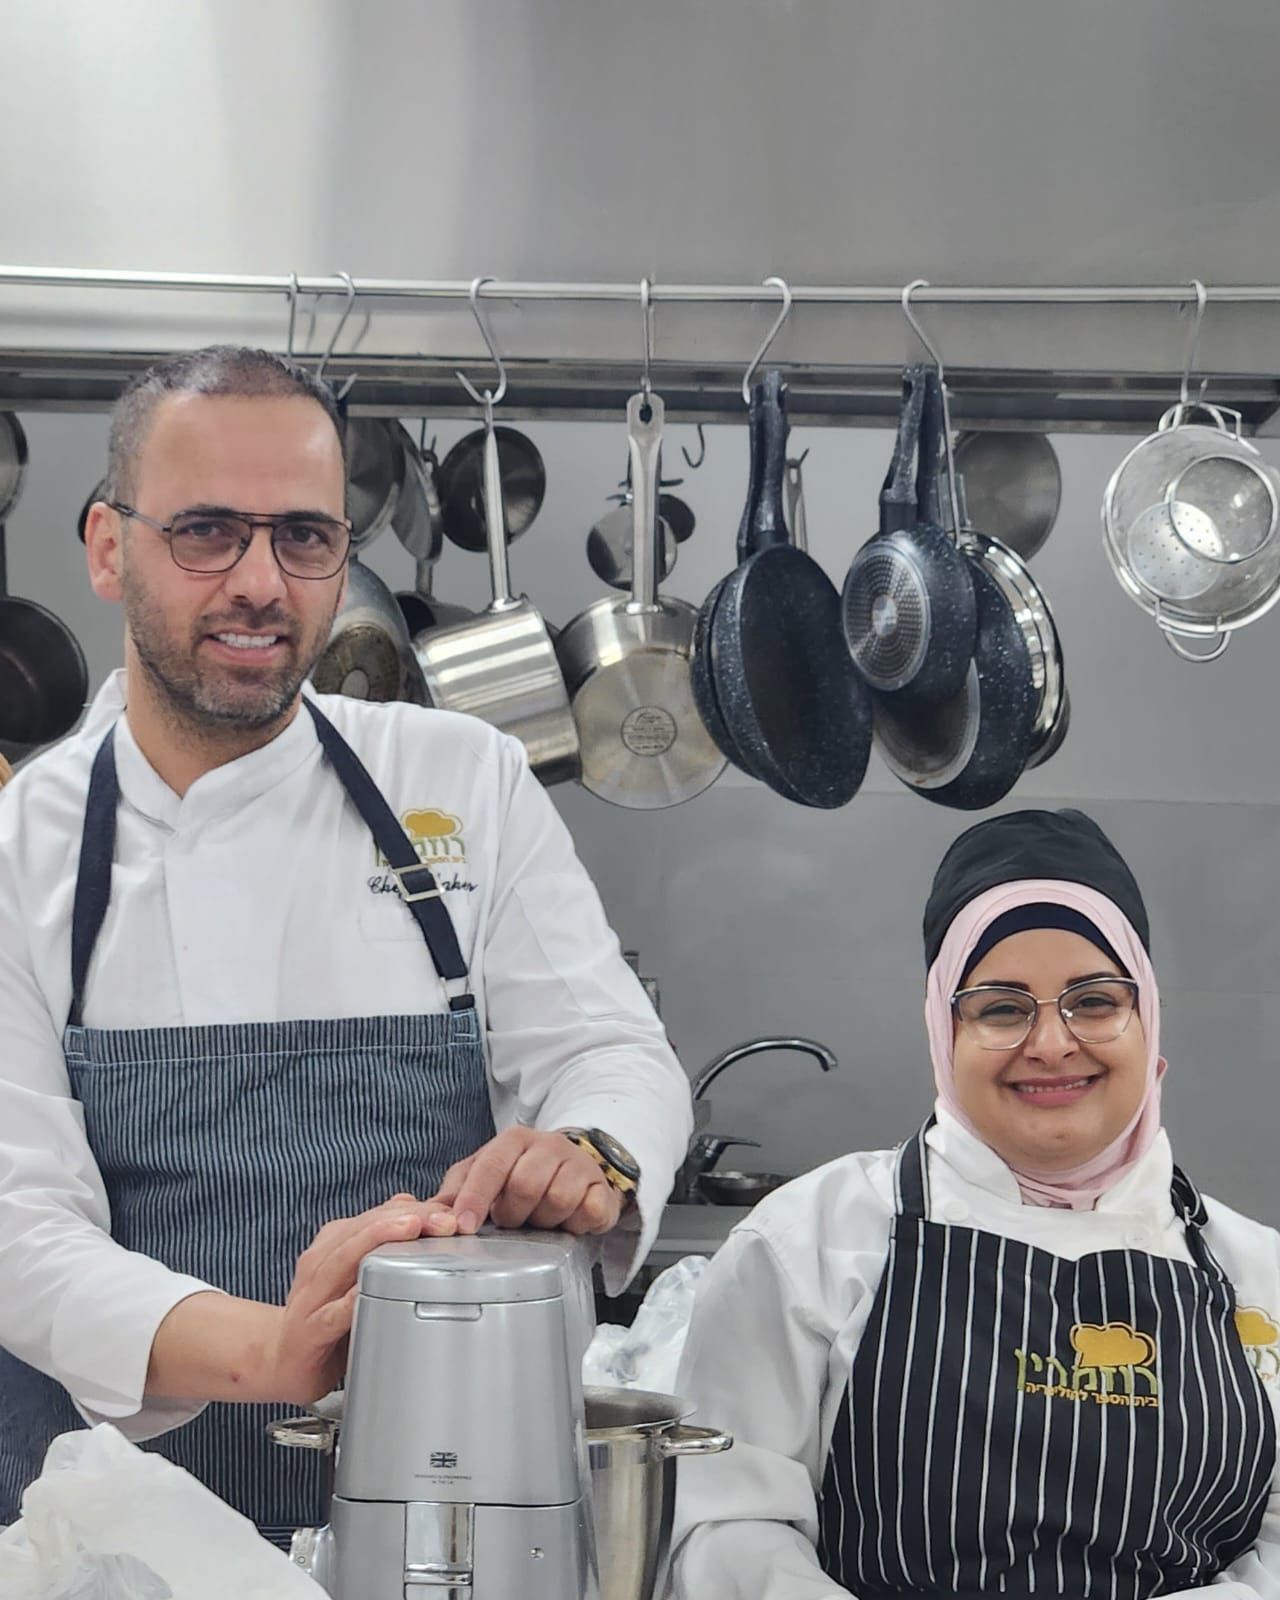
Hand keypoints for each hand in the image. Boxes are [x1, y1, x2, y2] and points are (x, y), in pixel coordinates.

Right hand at [267, 1193, 428, 1402]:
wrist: (278, 1359)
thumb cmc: (323, 1314)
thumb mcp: (353, 1273)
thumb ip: (378, 1241)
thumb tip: (408, 1204)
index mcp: (333, 1246)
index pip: (374, 1217)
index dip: (412, 1209)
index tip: (446, 1208)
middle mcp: (321, 1264)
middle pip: (362, 1230)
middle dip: (405, 1219)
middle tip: (442, 1218)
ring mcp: (312, 1296)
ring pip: (344, 1259)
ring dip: (379, 1241)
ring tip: (411, 1228)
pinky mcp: (309, 1331)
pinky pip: (331, 1314)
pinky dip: (349, 1302)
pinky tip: (367, 1293)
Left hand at [420, 1128, 624, 1238]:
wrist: (577, 1165)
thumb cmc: (523, 1173)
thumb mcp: (486, 1173)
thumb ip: (456, 1190)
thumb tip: (430, 1213)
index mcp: (514, 1140)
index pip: (491, 1165)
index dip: (475, 1198)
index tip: (464, 1225)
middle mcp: (549, 1146)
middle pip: (524, 1185)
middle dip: (513, 1213)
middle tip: (513, 1219)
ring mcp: (579, 1165)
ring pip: (557, 1199)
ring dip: (543, 1221)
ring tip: (540, 1219)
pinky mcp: (602, 1188)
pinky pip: (589, 1211)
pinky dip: (575, 1224)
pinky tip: (568, 1222)